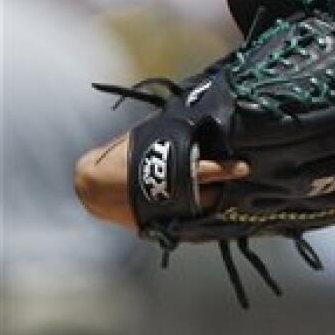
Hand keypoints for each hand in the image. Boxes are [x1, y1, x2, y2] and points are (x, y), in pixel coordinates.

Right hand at [74, 133, 249, 230]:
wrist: (90, 186)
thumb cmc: (118, 156)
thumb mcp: (145, 138)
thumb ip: (167, 130)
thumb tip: (186, 109)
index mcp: (169, 171)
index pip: (205, 170)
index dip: (227, 169)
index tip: (244, 167)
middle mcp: (169, 194)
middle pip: (207, 196)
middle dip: (222, 190)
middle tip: (233, 179)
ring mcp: (163, 213)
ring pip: (196, 211)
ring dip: (208, 202)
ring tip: (218, 192)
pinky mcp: (154, 224)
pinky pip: (181, 219)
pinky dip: (190, 212)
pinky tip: (198, 204)